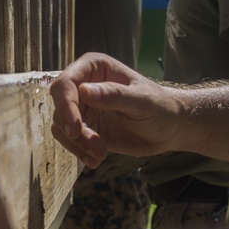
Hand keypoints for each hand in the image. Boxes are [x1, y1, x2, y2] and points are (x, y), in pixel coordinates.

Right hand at [50, 53, 184, 167]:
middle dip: (74, 130)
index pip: (65, 84)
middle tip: (96, 146)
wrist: (169, 128)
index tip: (75, 128)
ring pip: (62, 126)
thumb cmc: (160, 107)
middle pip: (59, 107)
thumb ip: (115, 95)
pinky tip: (96, 160)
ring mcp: (83, 108)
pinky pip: (70, 140)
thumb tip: (85, 90)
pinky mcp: (86, 127)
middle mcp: (83, 85)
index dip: (65, 106)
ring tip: (101, 154)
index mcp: (94, 68)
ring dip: (78, 144)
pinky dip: (79, 152)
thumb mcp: (141, 101)